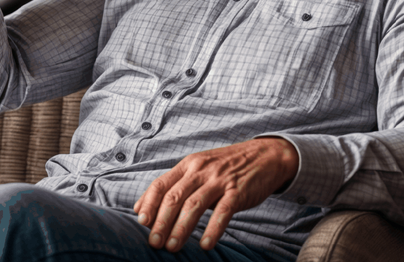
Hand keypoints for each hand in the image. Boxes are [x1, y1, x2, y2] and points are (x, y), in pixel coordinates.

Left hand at [133, 137, 298, 251]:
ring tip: (172, 247)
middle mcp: (200, 170)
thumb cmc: (225, 167)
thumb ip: (172, 186)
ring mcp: (219, 180)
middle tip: (154, 242)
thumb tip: (140, 208)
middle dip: (161, 221)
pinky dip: (213, 229)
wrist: (263, 156)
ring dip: (181, 228)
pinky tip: (205, 245)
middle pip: (174, 197)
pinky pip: (223, 211)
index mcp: (187, 165)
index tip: (141, 222)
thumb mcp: (197, 169)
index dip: (149, 203)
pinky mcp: (238, 191)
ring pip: (194, 205)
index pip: (161, 184)